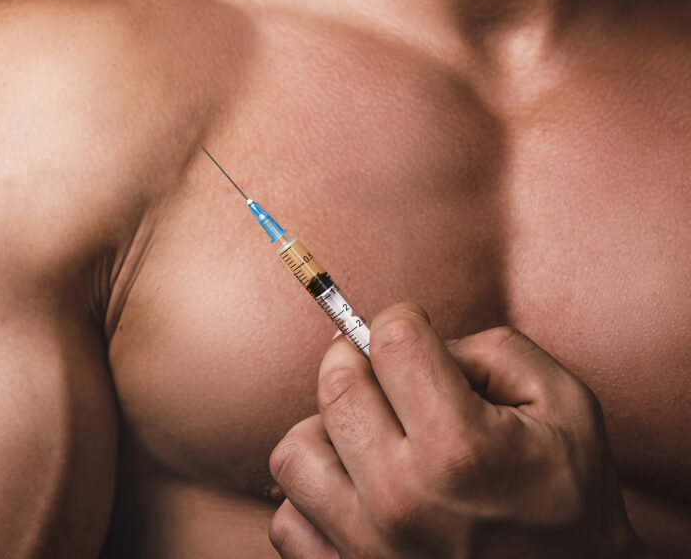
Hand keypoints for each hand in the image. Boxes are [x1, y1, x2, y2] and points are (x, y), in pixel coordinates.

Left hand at [268, 302, 643, 558]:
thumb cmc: (570, 503)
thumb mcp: (567, 408)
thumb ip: (495, 351)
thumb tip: (424, 341)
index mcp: (460, 449)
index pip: (391, 341)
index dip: (404, 321)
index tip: (415, 333)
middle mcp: (402, 498)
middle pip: (336, 385)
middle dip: (358, 360)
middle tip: (384, 371)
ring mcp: (367, 545)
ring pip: (296, 450)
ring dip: (325, 431)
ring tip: (366, 436)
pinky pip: (287, 519)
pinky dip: (313, 498)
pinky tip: (354, 490)